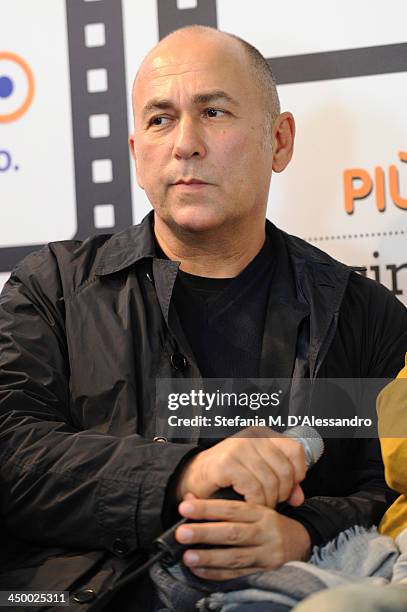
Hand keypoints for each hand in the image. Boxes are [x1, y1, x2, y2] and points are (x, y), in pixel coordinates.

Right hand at [176, 426, 305, 507]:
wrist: (194, 477)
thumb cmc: (228, 476)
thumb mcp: (260, 474)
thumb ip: (283, 483)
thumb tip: (299, 498)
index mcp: (263, 433)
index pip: (295, 451)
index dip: (297, 474)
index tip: (288, 488)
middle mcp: (252, 436)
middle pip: (285, 470)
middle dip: (282, 493)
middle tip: (272, 502)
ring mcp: (238, 447)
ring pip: (270, 482)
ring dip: (268, 501)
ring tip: (259, 505)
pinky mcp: (227, 463)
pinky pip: (254, 488)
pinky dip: (255, 502)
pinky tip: (249, 503)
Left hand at [176, 494, 310, 579]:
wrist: (301, 544)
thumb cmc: (268, 524)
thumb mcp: (252, 508)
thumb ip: (221, 503)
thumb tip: (189, 499)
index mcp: (260, 512)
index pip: (231, 508)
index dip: (207, 508)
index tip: (185, 507)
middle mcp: (265, 532)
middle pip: (232, 533)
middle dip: (205, 533)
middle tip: (182, 532)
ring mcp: (266, 554)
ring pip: (235, 557)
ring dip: (209, 557)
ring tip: (188, 556)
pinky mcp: (266, 573)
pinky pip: (238, 575)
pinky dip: (218, 574)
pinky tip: (200, 571)